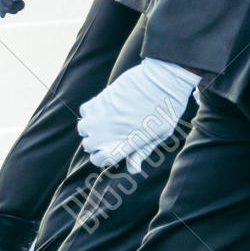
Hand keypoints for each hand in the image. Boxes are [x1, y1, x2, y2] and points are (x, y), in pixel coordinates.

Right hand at [78, 59, 198, 173]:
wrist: (163, 81)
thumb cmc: (166, 110)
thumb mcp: (158, 135)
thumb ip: (141, 152)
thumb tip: (133, 169)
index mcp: (121, 146)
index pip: (97, 160)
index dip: (103, 157)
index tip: (111, 149)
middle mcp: (105, 135)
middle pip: (89, 145)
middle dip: (98, 141)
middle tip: (113, 131)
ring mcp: (98, 118)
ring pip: (83, 128)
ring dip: (92, 126)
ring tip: (106, 119)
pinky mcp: (97, 101)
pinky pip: (85, 111)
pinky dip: (91, 111)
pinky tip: (104, 107)